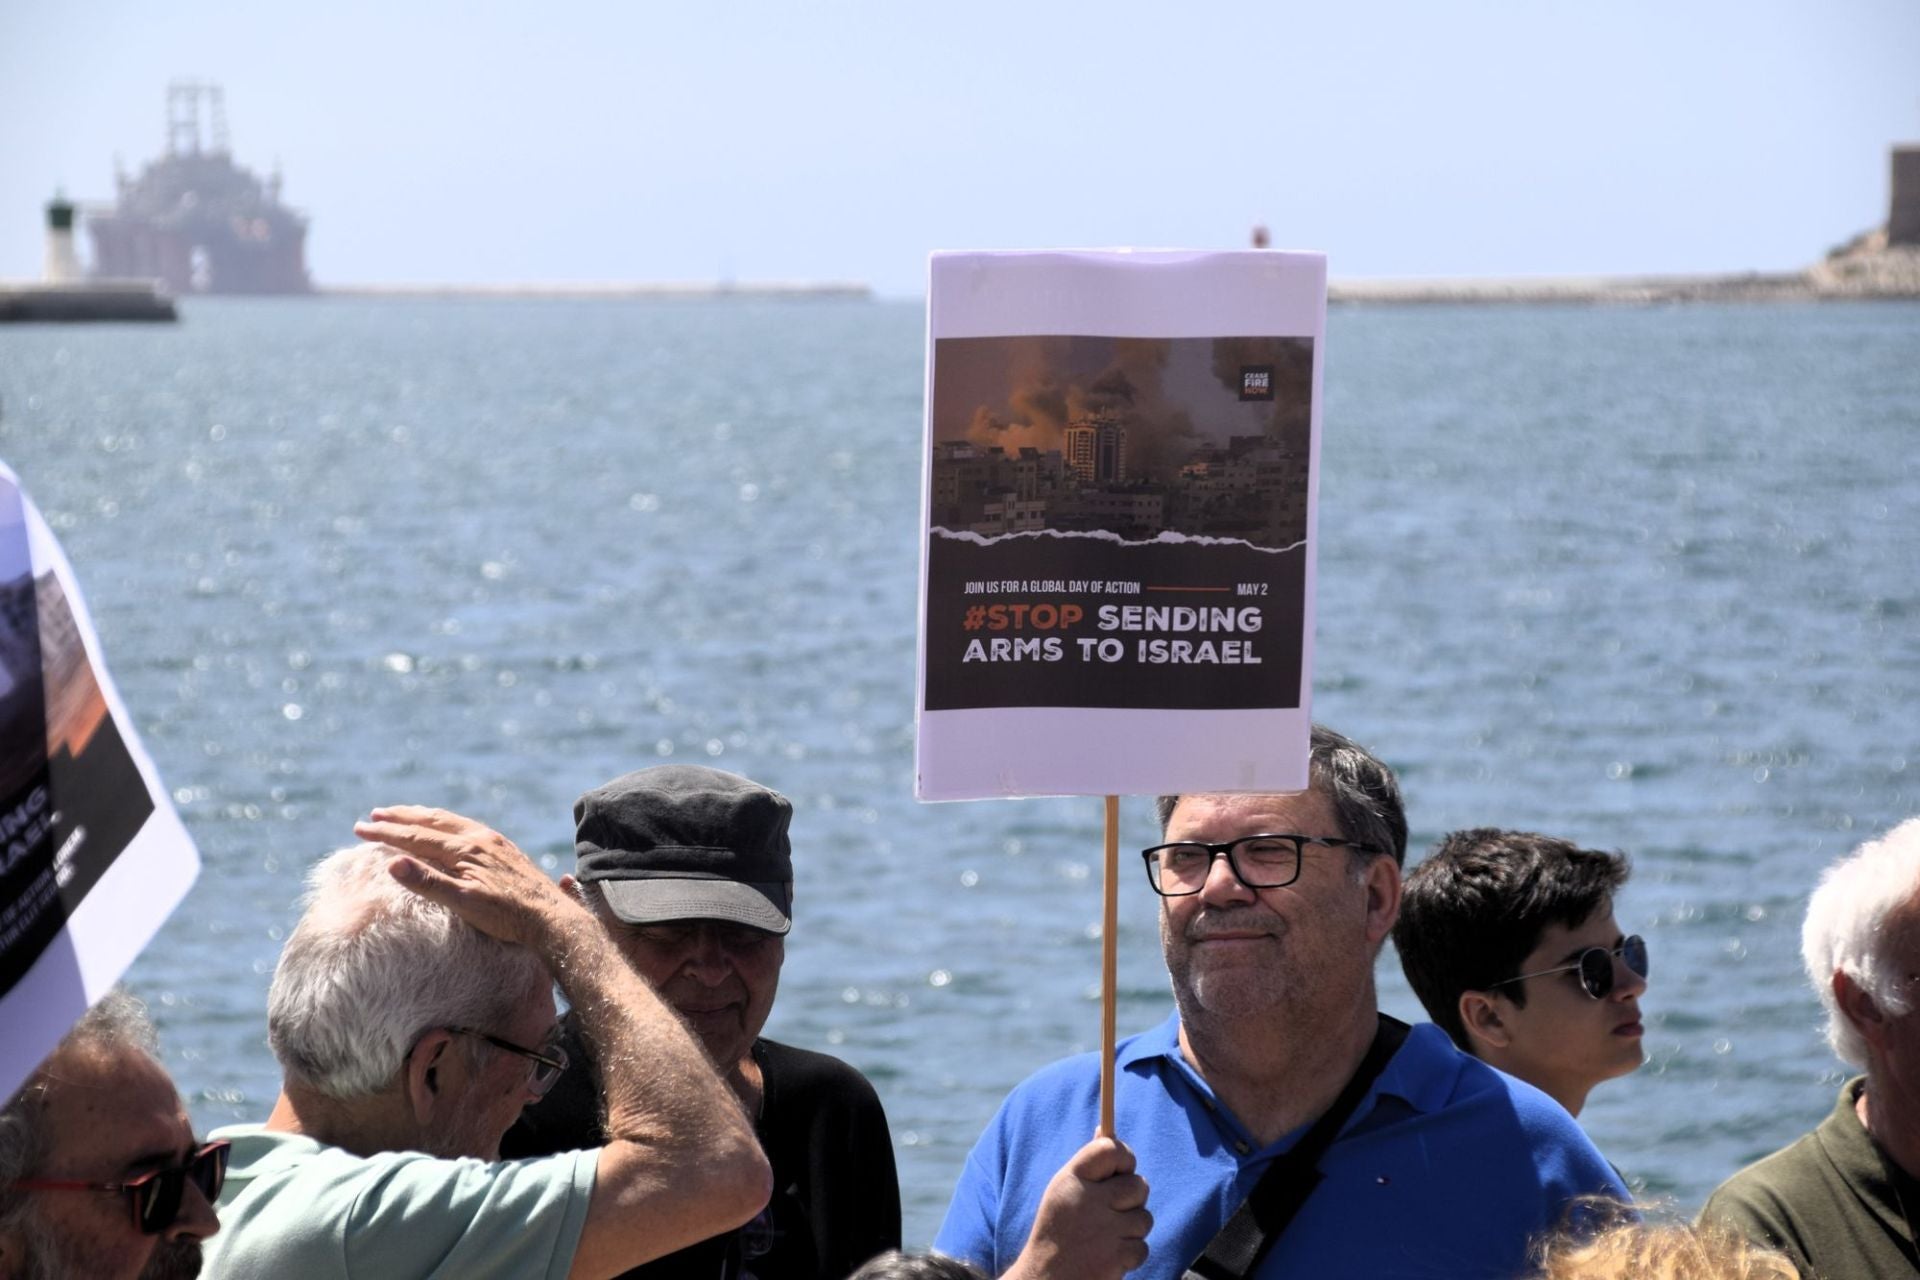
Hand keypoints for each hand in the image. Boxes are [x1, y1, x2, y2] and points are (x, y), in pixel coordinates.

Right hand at [353, 805, 576, 949]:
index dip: (386, 833)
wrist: (551, 917)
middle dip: (400, 817)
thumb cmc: (507, 916)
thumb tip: (393, 862)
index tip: (360, 828)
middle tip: (374, 814)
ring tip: (404, 814)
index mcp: (465, 849)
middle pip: (431, 821)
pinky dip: (446, 823)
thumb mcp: (463, 902)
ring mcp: (493, 841)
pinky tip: (446, 829)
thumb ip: (428, 882)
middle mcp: (478, 838)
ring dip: (423, 816)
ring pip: (450, 820)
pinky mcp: (504, 849)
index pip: (415, 837)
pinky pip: (466, 826)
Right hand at [1008, 1136, 1150, 1279]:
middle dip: (1133, 1198)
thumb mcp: (1063, 1190)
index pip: (1111, 1148)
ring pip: (1145, 1218)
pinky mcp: (1116, 1258)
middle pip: (1139, 1184)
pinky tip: (1109, 1256)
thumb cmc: (1058, 1231)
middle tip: (1114, 1210)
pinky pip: (1143, 1247)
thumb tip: (1105, 1129)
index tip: (1122, 1170)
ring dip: (1132, 1229)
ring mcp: (1104, 1230)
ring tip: (1108, 1236)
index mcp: (1072, 1179)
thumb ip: (1088, 1164)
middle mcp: (1088, 1200)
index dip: (1124, 1157)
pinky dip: (1131, 1254)